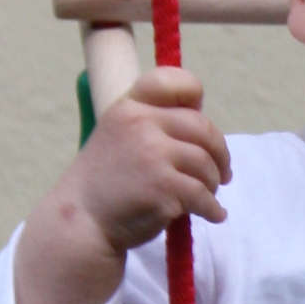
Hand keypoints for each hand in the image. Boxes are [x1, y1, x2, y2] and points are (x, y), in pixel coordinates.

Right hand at [13, 65, 229, 303]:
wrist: (81, 221)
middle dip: (219, 152)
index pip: (171, 81)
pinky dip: (213, 208)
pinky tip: (213, 215)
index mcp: (129, 107)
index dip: (194, 93)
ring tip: (209, 196)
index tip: (201, 115)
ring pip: (206, 164)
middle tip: (223, 172)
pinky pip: (203, 195)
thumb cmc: (105, 184)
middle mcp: (141, 124)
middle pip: (202, 128)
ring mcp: (153, 155)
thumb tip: (203, 124)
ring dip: (214, 183)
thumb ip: (152, 124)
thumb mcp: (118, 137)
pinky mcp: (164, 187)